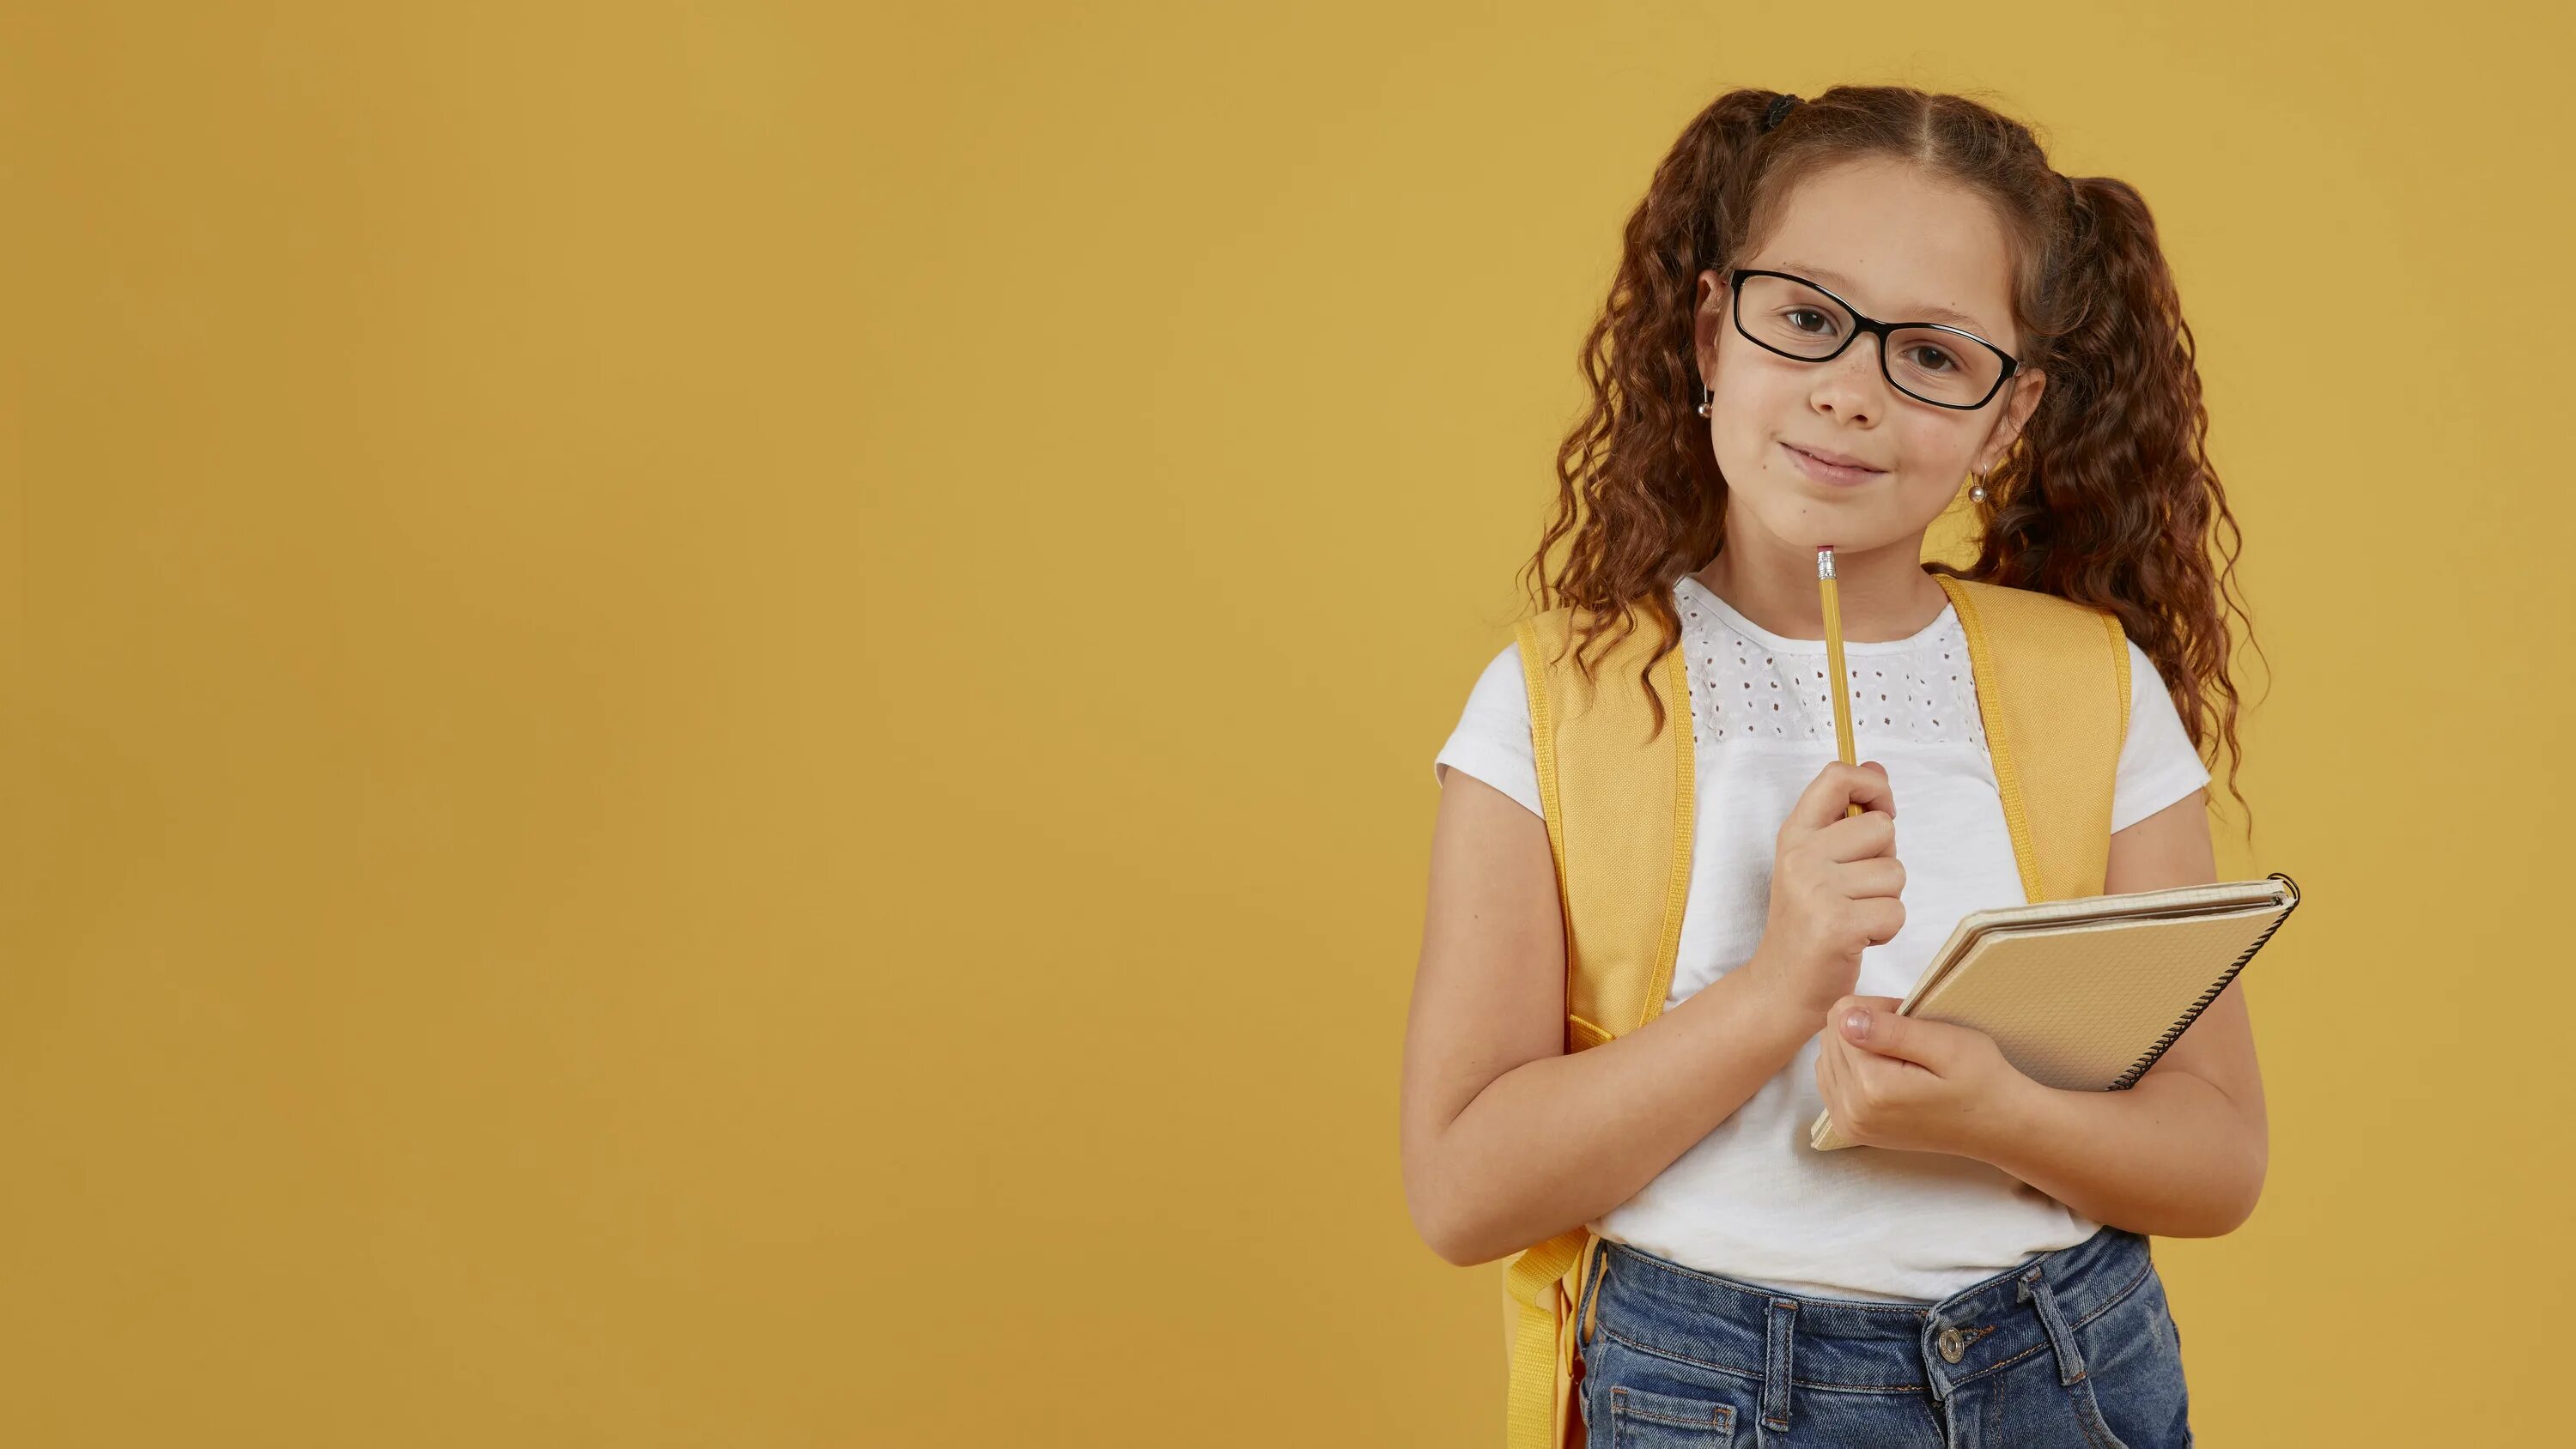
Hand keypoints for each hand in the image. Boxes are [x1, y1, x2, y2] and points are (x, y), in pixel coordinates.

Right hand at [1742, 762, 1903, 1019]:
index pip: (1837, 777)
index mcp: (1794, 834)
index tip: (1880, 810)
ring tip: (1853, 916)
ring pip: (1895, 873)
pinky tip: (1858, 938)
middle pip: (1882, 828)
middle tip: (1855, 890)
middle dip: (1884, 861)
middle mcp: (1800, 856)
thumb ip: (1845, 816)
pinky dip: (1886, 930)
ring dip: (1886, 900)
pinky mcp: (1838, 924)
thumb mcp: (1815, 861)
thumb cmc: (1805, 923)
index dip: (1873, 786)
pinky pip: (1896, 911)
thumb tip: (1876, 768)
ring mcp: (1816, 889)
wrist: (1780, 987)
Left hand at [1813, 995, 2030, 1156]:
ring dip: (1857, 1047)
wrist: (1996, 1125)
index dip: (1878, 1009)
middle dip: (1865, 1027)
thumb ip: (1892, 1030)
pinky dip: (1851, 1067)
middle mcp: (1851, 1109)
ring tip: (1901, 1057)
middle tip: (1910, 1040)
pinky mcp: (1851, 1129)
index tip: (1911, 1021)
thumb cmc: (1980, 1080)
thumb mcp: (1945, 1044)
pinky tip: (1884, 1071)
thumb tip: (1844, 1018)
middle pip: (1830, 1036)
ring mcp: (1848, 1123)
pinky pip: (1830, 1080)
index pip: (1842, 1017)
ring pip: (1827, 1056)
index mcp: (1871, 1086)